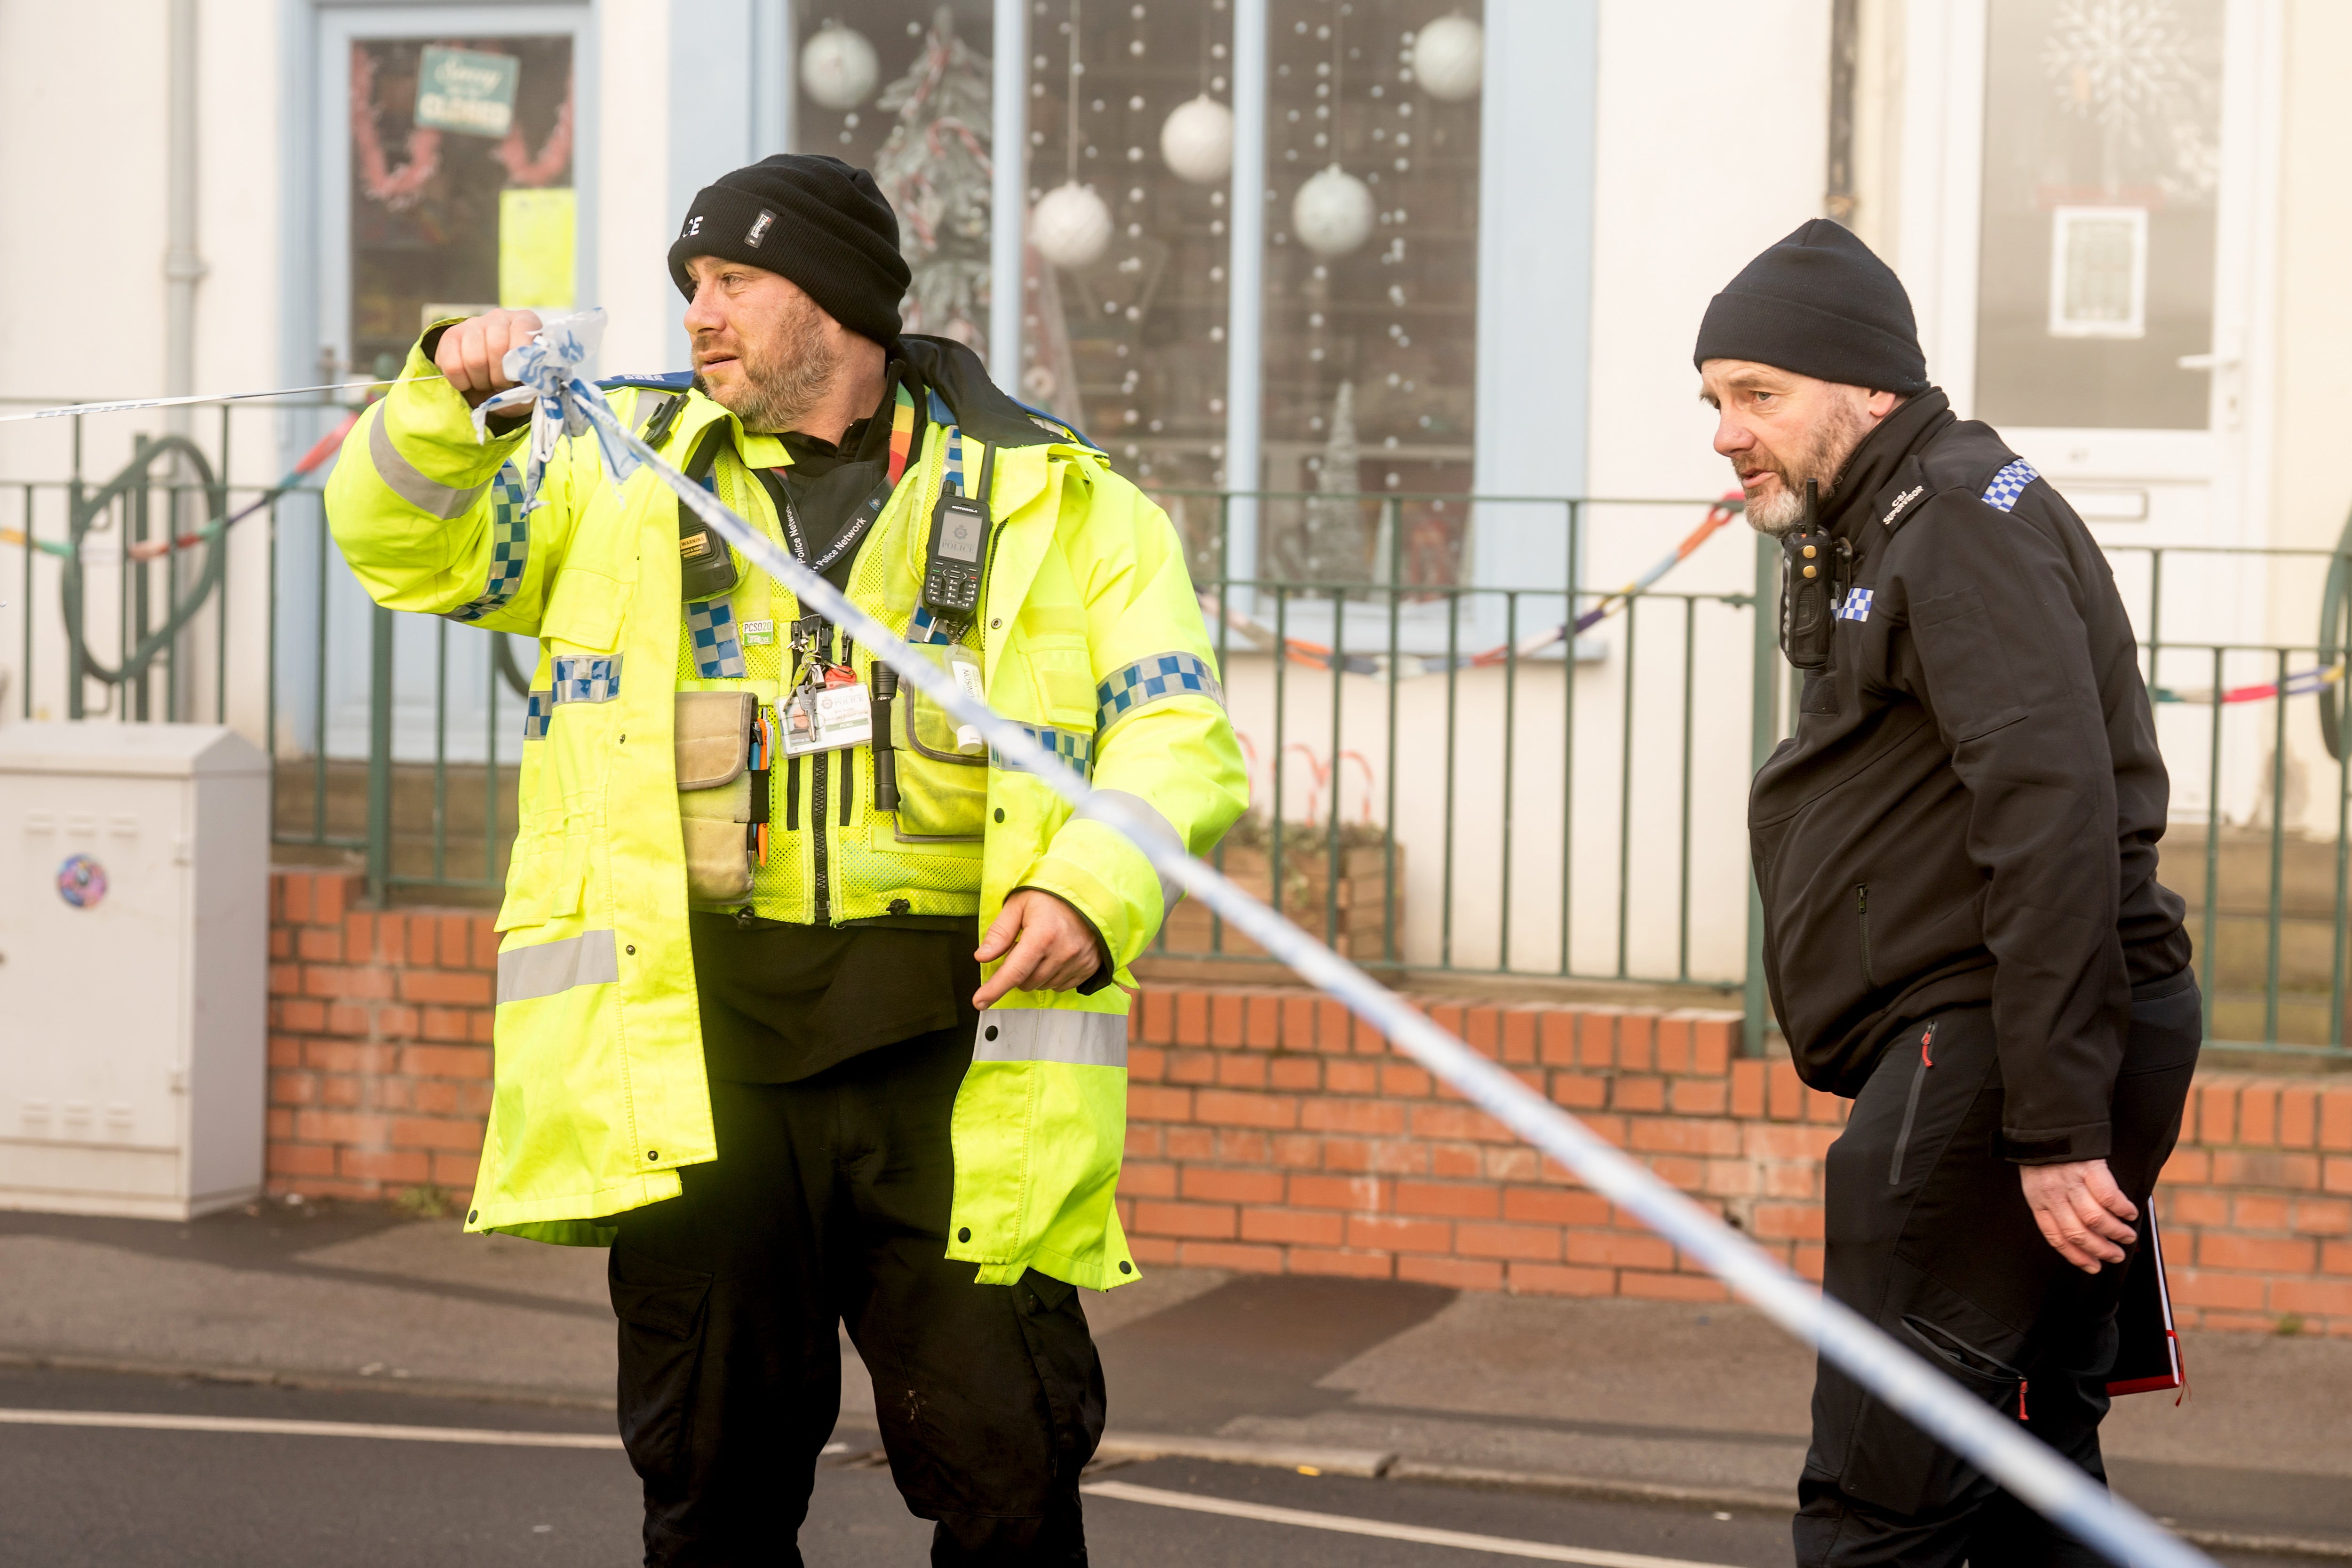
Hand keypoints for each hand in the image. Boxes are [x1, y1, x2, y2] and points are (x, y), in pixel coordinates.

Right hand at [433, 309, 543, 406]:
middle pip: (496, 348)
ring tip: (486, 384)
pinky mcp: (450, 336)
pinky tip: (469, 383)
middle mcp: (498, 317)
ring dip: (481, 381)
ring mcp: (472, 324)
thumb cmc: (516, 378)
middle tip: (501, 385)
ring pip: (474, 359)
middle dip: (500, 378)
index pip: (522, 337)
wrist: (490, 380)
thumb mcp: (531, 378)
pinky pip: (453, 365)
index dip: (519, 365)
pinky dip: (462, 382)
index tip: (518, 379)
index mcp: (524, 321)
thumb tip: (526, 379)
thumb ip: (533, 377)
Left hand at [974, 890, 1105, 1008]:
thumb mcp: (1018, 904)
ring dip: (1034, 975)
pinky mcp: (1089, 966)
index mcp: (1042, 935)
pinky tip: (1054, 957)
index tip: (979, 1002)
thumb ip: (999, 932)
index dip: (994, 990)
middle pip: (1027, 983)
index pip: (1013, 972)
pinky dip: (1052, 977)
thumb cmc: (1051, 896)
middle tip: (1021, 948)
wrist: (1089, 893)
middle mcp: (1063, 952)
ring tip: (1040, 949)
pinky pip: (1062, 986)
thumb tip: (982, 957)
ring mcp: (1079, 961)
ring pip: (1043, 986)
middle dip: (1016, 973)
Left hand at [2020, 1159, 2137, 1273]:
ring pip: (2095, 1219)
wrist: (2046, 1120)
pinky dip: (2122, 1208)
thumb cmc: (2043, 1154)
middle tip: (2117, 1256)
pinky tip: (2130, 1213)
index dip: (2076, 1256)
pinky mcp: (2088, 1167)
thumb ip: (2052, 1204)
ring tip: (2127, 1236)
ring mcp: (2070, 1181)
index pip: (2055, 1237)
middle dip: (2100, 1250)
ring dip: (2115, 1232)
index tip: (2093, 1267)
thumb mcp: (2036, 1181)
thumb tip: (2082, 1232)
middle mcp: (2052, 1194)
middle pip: (2078, 1233)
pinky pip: (2108, 1196)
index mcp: (2037, 1200)